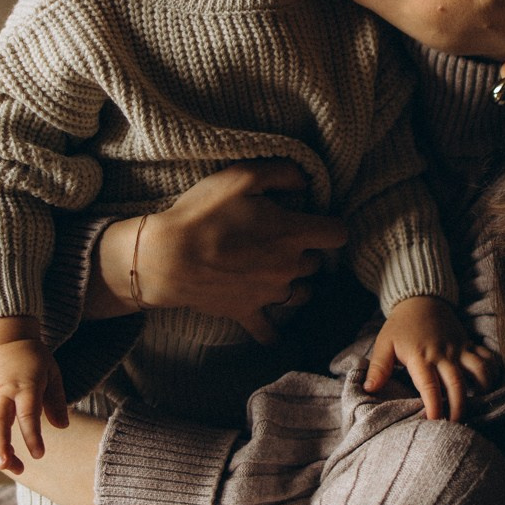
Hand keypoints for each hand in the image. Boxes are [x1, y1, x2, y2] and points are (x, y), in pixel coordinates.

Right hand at [0, 318, 68, 472]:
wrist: (0, 336)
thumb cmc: (30, 355)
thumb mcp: (51, 372)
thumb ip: (56, 400)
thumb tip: (63, 427)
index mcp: (23, 385)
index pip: (27, 415)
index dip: (32, 437)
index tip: (39, 454)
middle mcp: (2, 392)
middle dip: (2, 447)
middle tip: (10, 467)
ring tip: (10, 466)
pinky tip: (0, 453)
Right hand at [95, 161, 347, 343]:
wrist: (165, 257)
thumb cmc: (203, 213)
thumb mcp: (242, 176)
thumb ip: (282, 172)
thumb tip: (305, 181)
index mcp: (292, 234)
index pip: (338, 233)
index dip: (330, 224)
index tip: (316, 219)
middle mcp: (288, 267)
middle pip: (316, 263)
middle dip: (305, 251)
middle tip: (282, 239)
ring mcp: (268, 294)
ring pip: (301, 294)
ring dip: (295, 283)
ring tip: (278, 272)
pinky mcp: (245, 311)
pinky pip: (267, 331)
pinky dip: (271, 332)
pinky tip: (273, 333)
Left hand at [363, 296, 498, 421]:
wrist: (421, 299)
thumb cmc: (400, 326)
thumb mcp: (384, 344)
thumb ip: (378, 367)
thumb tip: (369, 389)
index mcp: (420, 357)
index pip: (429, 386)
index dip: (433, 406)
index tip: (434, 423)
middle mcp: (443, 354)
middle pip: (457, 384)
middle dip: (458, 408)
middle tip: (456, 427)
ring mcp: (459, 349)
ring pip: (478, 370)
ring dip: (482, 390)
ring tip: (479, 408)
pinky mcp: (469, 344)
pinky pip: (487, 357)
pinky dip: (493, 371)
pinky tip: (491, 386)